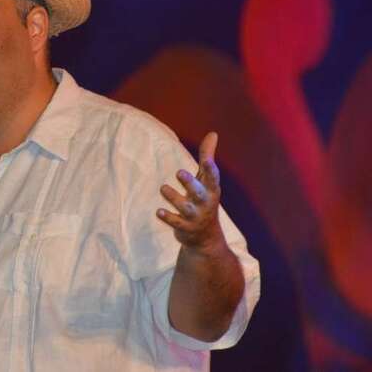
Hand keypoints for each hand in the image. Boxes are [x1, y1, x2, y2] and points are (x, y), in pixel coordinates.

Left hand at [157, 132, 224, 252]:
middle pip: (198, 193)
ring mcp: (195, 217)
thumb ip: (207, 157)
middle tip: (179, 172)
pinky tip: (158, 211)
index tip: (207, 161)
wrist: (206, 238)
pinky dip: (168, 217)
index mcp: (211, 190)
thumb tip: (213, 134)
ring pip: (185, 207)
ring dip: (174, 197)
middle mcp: (205, 203)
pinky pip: (176, 223)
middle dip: (190, 183)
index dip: (211, 170)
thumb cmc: (204, 200)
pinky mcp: (185, 228)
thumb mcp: (207, 180)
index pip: (213, 179)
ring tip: (163, 188)